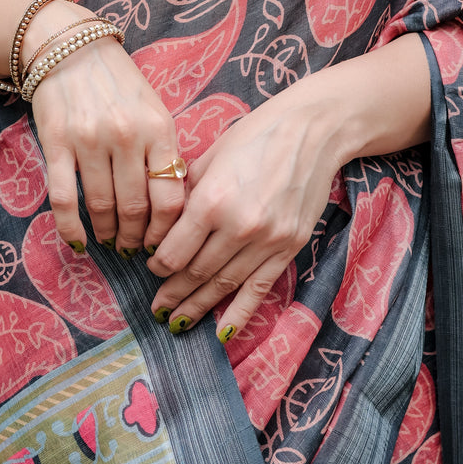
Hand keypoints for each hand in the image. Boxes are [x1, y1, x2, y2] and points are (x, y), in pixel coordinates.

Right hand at [28, 10, 185, 254]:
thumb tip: (171, 207)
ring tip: (110, 242)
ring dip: (107, 233)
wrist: (71, 47)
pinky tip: (78, 243)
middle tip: (132, 249)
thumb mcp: (155, 110)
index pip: (170, 197)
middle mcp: (127, 136)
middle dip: (135, 238)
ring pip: (101, 206)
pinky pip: (63, 198)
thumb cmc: (120, 83)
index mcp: (158, 128)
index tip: (161, 243)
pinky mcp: (56, 143)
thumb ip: (164, 152)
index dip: (166, 231)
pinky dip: (71, 228)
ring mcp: (89, 140)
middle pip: (135, 208)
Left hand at [144, 78, 341, 339]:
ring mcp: (268, 241)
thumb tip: (161, 224)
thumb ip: (185, 193)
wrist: (313, 131)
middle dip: (173, 291)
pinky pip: (259, 288)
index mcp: (212, 201)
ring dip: (198, 306)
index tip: (149, 266)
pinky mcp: (289, 247)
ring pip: (224, 286)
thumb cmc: (256, 135)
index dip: (157, 265)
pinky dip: (240, 313)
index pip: (173, 251)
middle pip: (196, 272)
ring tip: (178, 321)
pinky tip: (222, 333)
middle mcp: (238, 227)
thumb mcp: (210, 157)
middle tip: (157, 305)